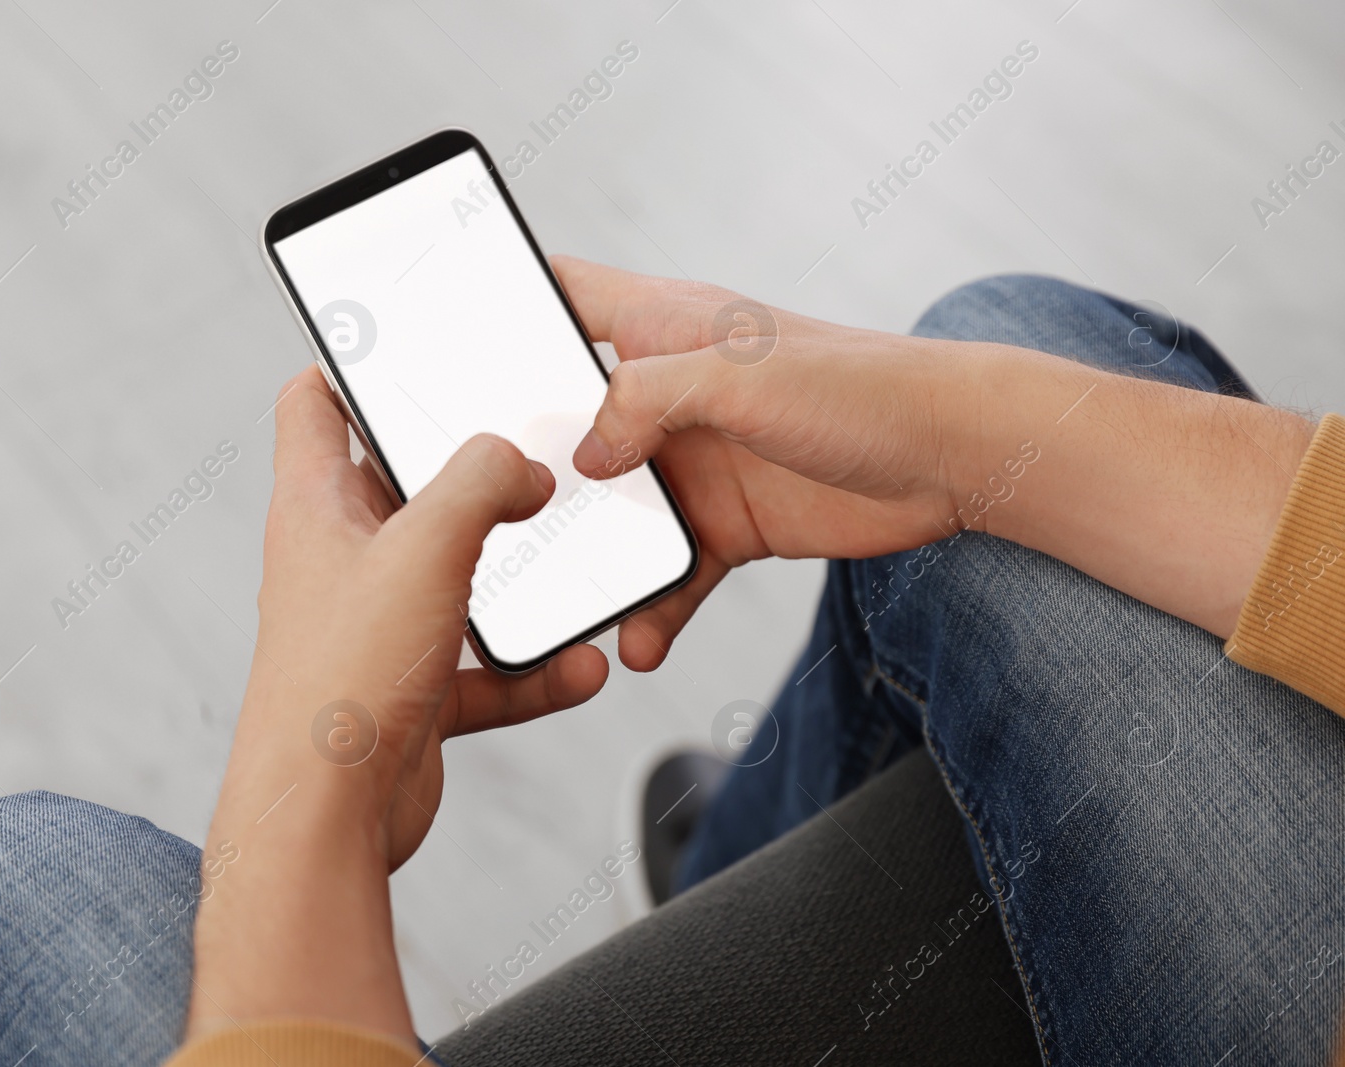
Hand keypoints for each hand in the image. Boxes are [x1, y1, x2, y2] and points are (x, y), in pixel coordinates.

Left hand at [249, 365, 608, 866]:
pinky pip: (485, 669)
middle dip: (471, 474)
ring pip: (457, 580)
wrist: (330, 819)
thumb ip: (481, 482)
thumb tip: (521, 468)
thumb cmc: (345, 677)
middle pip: (405, 488)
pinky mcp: (412, 690)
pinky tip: (579, 667)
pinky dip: (532, 671)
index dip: (352, 364)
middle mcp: (341, 560)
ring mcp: (377, 626)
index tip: (412, 345)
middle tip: (532, 453)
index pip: (315, 405)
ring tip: (573, 565)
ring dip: (517, 579)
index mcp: (318, 506)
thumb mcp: (425, 547)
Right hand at [554, 256, 1312, 649]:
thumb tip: (582, 454)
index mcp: (661, 327)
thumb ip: (647, 399)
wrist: (957, 459)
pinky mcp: (727, 524)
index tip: (449, 344)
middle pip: (568, 420)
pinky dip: (651, 608)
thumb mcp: (738, 375)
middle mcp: (667, 394)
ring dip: (587, 555)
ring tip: (557, 597)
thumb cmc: (862, 386)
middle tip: (480, 505)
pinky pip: (669, 573)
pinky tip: (638, 639)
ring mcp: (694, 462)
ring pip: (612, 510)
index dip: (507, 307)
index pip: (565, 296)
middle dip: (527, 462)